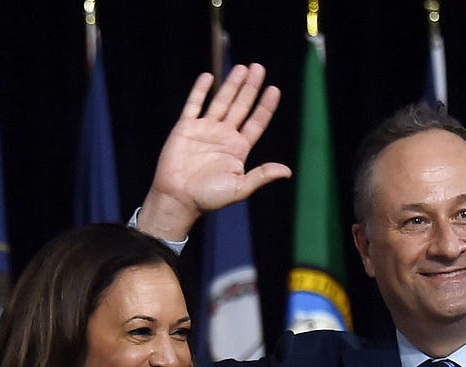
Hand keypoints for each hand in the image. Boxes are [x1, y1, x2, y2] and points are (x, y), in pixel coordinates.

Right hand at [138, 63, 291, 241]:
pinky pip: (194, 105)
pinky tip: (208, 77)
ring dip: (231, 84)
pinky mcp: (186, 128)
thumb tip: (287, 171)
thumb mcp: (240, 188)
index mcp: (238, 149)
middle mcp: (223, 136)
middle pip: (241, 106)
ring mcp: (205, 130)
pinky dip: (200, 91)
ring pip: (221, 101)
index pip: (256, 123)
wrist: (178, 198)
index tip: (274, 90)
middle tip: (259, 68)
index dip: (265, 107)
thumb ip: (261, 176)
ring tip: (242, 68)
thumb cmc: (209, 197)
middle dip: (250, 88)